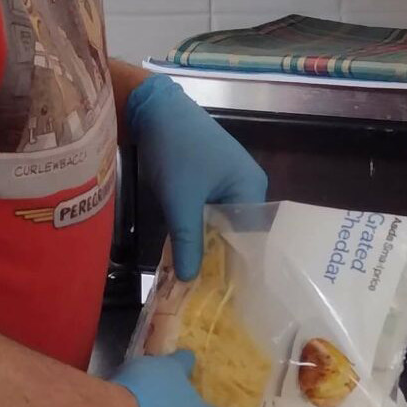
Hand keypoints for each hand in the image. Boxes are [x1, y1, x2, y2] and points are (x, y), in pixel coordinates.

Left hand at [128, 75, 266, 277]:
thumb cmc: (176, 150)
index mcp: (251, 189)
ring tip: (197, 284)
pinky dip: (198, 233)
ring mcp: (227, 185)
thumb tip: (190, 280)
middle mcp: (247, 188)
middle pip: (238, 235)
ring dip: (207, 248)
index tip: (226, 297)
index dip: (239, 268)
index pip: (253, 239)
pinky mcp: (209, 183)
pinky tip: (187, 256)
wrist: (153, 110)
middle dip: (221, 262)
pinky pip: (208, 216)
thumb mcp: (180, 199)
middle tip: (208, 297)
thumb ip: (188, 241)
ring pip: (220, 227)